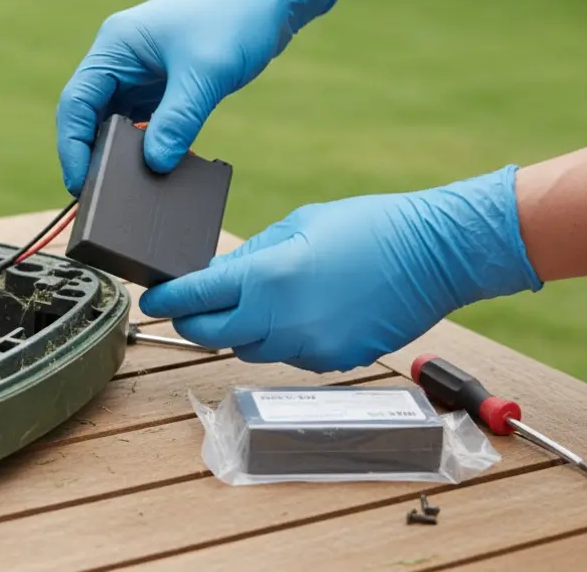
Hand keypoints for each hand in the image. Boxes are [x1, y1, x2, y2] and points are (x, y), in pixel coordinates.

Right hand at [55, 0, 340, 195]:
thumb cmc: (234, 19)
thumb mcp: (205, 74)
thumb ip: (177, 121)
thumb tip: (155, 165)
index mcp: (116, 45)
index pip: (77, 102)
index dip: (72, 146)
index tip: (78, 182)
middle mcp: (120, 58)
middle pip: (89, 115)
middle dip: (92, 154)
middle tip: (99, 195)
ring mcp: (139, 71)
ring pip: (115, 122)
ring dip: (119, 152)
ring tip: (125, 187)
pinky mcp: (161, 84)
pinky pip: (141, 121)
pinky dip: (145, 144)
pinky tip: (156, 166)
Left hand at [139, 165, 544, 372]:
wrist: (436, 255)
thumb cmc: (371, 227)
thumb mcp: (299, 225)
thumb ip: (251, 256)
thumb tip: (216, 274)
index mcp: (267, 277)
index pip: (195, 298)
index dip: (166, 300)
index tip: (150, 299)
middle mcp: (281, 320)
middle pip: (210, 335)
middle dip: (192, 321)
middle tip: (185, 306)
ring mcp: (308, 347)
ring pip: (249, 348)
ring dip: (241, 329)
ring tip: (262, 298)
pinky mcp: (332, 362)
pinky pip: (289, 355)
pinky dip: (284, 337)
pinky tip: (306, 310)